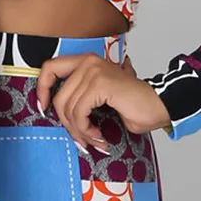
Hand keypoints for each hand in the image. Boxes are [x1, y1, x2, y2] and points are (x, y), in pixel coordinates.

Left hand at [32, 54, 170, 150]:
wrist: (158, 106)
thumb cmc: (132, 105)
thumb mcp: (98, 98)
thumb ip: (79, 97)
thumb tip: (57, 112)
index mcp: (86, 61)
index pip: (50, 68)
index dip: (42, 89)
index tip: (44, 107)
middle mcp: (88, 62)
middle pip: (59, 98)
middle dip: (67, 124)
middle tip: (82, 138)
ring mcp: (94, 71)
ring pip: (68, 109)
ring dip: (80, 131)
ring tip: (94, 138)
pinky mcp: (101, 84)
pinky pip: (80, 112)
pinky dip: (86, 129)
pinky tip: (99, 135)